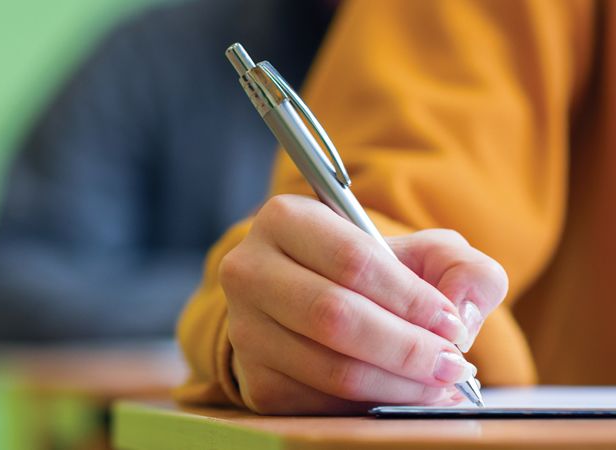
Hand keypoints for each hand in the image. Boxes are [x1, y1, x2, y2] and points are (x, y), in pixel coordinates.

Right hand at [220, 195, 507, 413]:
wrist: (321, 301)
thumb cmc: (374, 274)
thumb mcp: (423, 253)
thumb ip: (462, 268)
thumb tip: (462, 312)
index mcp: (285, 219)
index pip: (353, 261)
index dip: (410, 298)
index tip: (452, 324)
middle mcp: (249, 270)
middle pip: (334, 317)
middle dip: (406, 348)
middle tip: (453, 365)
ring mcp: (244, 328)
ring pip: (329, 368)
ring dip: (396, 384)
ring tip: (438, 383)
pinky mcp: (254, 378)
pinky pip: (319, 402)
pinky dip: (370, 404)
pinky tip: (402, 393)